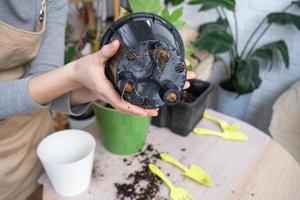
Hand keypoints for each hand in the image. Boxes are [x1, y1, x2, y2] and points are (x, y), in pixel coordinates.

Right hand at [70, 40, 194, 115]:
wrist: (76, 75)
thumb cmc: (84, 68)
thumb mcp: (94, 59)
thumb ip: (105, 52)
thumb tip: (116, 43)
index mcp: (105, 90)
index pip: (120, 104)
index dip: (133, 109)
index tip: (146, 112)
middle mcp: (109, 96)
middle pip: (127, 109)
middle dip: (141, 111)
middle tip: (156, 111)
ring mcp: (111, 97)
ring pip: (126, 107)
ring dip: (140, 109)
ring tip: (155, 109)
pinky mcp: (113, 95)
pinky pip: (125, 103)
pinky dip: (134, 105)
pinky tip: (144, 103)